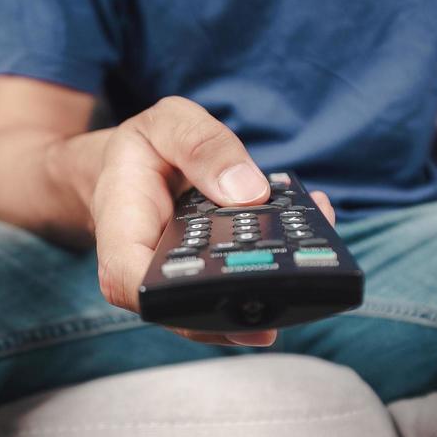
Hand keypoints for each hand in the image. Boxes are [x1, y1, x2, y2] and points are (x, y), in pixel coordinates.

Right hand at [90, 96, 335, 346]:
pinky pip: (239, 290)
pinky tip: (312, 239)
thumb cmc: (146, 147)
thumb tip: (249, 192)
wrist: (137, 167)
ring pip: (220, 311)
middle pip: (187, 312)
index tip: (225, 289)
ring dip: (270, 295)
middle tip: (292, 288)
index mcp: (122, 231)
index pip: (131, 282)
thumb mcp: (167, 124)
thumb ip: (202, 147)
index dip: (173, 298)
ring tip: (314, 260)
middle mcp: (149, 271)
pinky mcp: (210, 282)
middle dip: (242, 308)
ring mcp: (181, 283)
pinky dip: (277, 273)